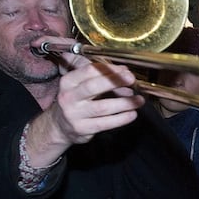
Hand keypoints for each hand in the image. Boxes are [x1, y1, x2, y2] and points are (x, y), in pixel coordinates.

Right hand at [25, 49, 142, 166]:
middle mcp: (68, 97)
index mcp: (68, 82)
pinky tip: (132, 114)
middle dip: (115, 81)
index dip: (109, 69)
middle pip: (93, 87)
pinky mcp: (82, 128)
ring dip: (124, 103)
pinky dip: (122, 118)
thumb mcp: (79, 83)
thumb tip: (124, 70)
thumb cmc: (76, 100)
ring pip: (103, 107)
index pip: (89, 71)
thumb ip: (100, 75)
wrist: (60, 126)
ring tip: (139, 100)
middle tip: (132, 79)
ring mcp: (74, 114)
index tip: (125, 70)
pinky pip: (106, 123)